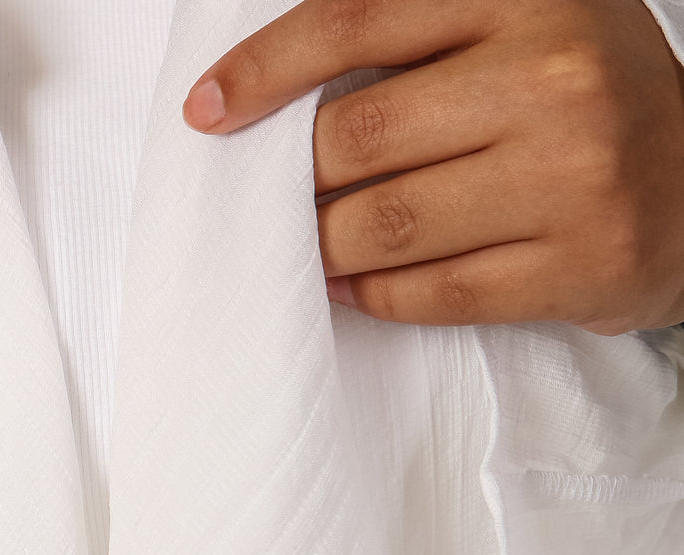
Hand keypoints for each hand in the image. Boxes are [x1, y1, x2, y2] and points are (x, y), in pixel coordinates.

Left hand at [184, 0, 683, 332]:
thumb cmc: (580, 100)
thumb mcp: (516, 26)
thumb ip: (413, 36)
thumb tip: (270, 93)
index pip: (357, 18)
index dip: (265, 69)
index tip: (207, 112)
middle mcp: (557, 78)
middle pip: (355, 141)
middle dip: (295, 183)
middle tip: (279, 201)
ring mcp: (574, 178)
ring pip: (383, 228)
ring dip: (322, 247)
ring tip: (312, 244)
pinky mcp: (580, 265)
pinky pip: (429, 294)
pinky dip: (370, 294)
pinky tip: (354, 283)